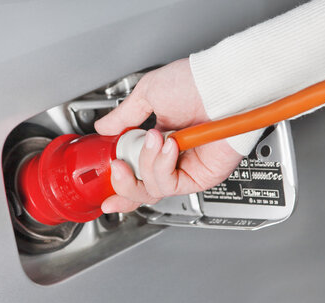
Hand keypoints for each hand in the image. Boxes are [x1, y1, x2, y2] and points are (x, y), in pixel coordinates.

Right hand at [94, 58, 242, 212]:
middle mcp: (172, 159)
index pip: (135, 173)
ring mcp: (186, 169)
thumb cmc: (194, 83)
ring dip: (147, 163)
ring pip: (153, 188)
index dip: (119, 186)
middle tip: (120, 165)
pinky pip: (171, 184)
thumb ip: (124, 116)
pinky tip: (169, 146)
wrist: (221, 85)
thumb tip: (104, 128)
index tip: (105, 197)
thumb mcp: (147, 95)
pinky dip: (163, 165)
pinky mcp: (201, 176)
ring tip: (155, 138)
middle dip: (124, 181)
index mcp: (158, 142)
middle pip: (141, 190)